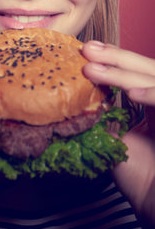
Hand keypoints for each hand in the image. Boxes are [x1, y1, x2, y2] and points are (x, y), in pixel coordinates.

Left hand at [82, 41, 154, 228]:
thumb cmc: (140, 178)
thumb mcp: (116, 140)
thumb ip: (105, 117)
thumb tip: (82, 98)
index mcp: (153, 104)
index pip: (136, 73)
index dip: (114, 60)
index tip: (88, 52)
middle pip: (147, 69)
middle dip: (116, 58)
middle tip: (88, 50)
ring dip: (125, 73)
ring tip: (94, 68)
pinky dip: (153, 95)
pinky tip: (130, 93)